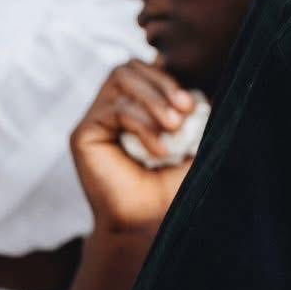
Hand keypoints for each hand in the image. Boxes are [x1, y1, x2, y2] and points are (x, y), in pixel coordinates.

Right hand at [71, 60, 195, 235]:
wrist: (145, 223)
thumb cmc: (168, 188)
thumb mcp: (191, 145)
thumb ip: (195, 115)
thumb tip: (207, 89)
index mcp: (134, 106)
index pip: (145, 69)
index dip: (168, 79)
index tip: (192, 105)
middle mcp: (110, 108)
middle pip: (129, 66)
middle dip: (162, 85)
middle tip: (184, 113)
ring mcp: (95, 119)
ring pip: (121, 79)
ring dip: (153, 100)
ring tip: (173, 128)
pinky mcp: (83, 133)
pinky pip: (116, 109)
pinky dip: (143, 124)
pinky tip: (159, 151)